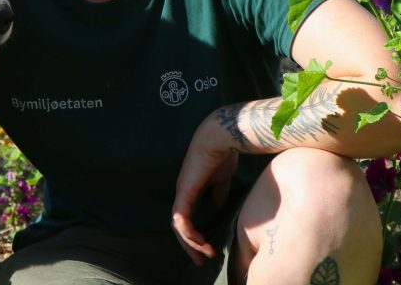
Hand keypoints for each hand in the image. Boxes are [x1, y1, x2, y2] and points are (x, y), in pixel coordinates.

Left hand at [171, 113, 238, 265]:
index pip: (187, 218)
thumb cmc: (222, 155)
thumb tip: (217, 208)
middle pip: (179, 226)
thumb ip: (218, 194)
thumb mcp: (222, 180)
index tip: (208, 248)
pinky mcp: (184, 192)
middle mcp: (182, 193)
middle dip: (189, 246)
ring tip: (204, 253)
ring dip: (190, 243)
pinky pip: (180, 218)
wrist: (220, 138)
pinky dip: (188, 232)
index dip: (195, 235)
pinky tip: (198, 240)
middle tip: (200, 261)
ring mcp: (181, 192)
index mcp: (190, 190)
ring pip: (178, 226)